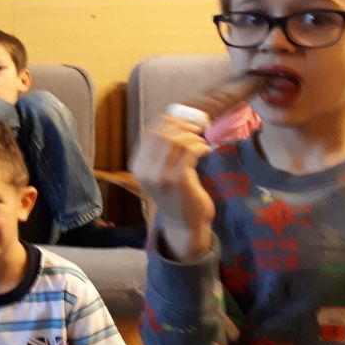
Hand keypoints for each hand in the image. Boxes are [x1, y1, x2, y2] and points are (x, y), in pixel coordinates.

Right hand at [130, 114, 214, 258]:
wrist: (183, 223)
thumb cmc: (176, 194)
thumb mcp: (161, 172)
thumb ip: (162, 152)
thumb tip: (176, 121)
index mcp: (137, 165)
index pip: (149, 133)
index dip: (168, 121)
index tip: (184, 121)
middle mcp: (144, 170)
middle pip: (161, 134)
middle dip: (181, 126)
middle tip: (197, 129)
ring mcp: (159, 175)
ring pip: (175, 140)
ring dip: (193, 136)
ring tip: (202, 142)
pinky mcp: (177, 180)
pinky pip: (189, 152)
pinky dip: (200, 146)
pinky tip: (207, 150)